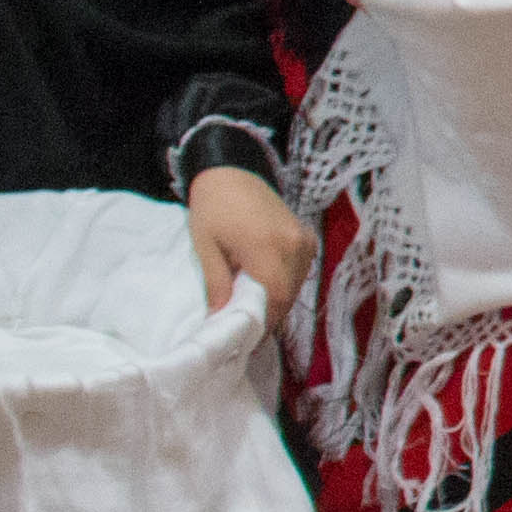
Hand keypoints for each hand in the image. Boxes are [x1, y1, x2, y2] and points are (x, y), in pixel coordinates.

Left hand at [185, 165, 312, 325]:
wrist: (230, 171)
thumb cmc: (213, 207)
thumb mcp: (206, 246)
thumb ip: (216, 283)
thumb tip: (220, 318)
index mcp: (269, 247)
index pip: (276, 298)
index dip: (265, 323)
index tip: (247, 340)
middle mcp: (294, 245)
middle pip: (289, 294)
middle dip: (270, 315)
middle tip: (248, 331)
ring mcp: (304, 239)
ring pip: (297, 284)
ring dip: (278, 300)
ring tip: (255, 311)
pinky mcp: (306, 235)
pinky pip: (300, 270)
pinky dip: (286, 283)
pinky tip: (267, 287)